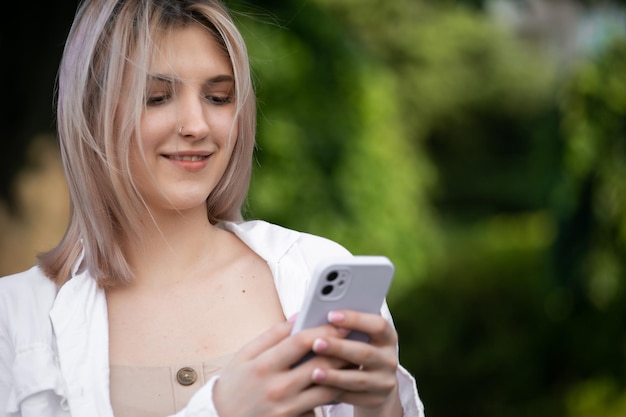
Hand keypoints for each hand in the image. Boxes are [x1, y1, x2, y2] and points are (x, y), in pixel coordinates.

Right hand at [213, 319, 349, 416]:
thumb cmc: (234, 385)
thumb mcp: (244, 356)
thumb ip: (272, 335)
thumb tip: (297, 315)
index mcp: (263, 366)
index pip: (300, 342)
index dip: (323, 330)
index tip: (340, 323)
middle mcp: (277, 388)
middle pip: (320, 364)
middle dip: (341, 349)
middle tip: (355, 339)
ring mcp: (287, 409)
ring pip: (327, 388)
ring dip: (344, 372)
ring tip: (353, 359)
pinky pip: (320, 407)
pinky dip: (333, 394)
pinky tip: (340, 382)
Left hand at [307, 310, 403, 416]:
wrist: (374, 383)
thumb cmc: (357, 349)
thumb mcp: (359, 337)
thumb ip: (345, 327)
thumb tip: (316, 316)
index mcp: (387, 337)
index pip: (378, 325)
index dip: (355, 319)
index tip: (331, 315)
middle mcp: (390, 359)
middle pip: (365, 352)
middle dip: (339, 347)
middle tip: (316, 343)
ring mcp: (385, 382)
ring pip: (358, 379)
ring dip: (334, 375)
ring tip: (313, 372)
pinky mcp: (376, 400)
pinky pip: (353, 397)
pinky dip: (334, 392)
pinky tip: (318, 389)